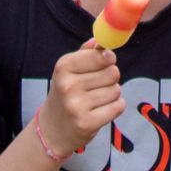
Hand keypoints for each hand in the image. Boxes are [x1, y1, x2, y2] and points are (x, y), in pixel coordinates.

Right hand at [39, 40, 123, 156]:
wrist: (52, 130)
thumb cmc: (65, 94)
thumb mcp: (69, 70)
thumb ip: (86, 53)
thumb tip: (101, 40)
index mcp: (63, 67)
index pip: (101, 55)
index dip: (108, 59)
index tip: (104, 63)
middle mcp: (68, 85)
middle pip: (112, 72)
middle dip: (110, 78)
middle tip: (97, 85)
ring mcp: (77, 106)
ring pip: (116, 90)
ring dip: (112, 94)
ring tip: (96, 99)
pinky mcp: (87, 123)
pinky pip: (118, 106)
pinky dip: (115, 107)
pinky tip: (101, 110)